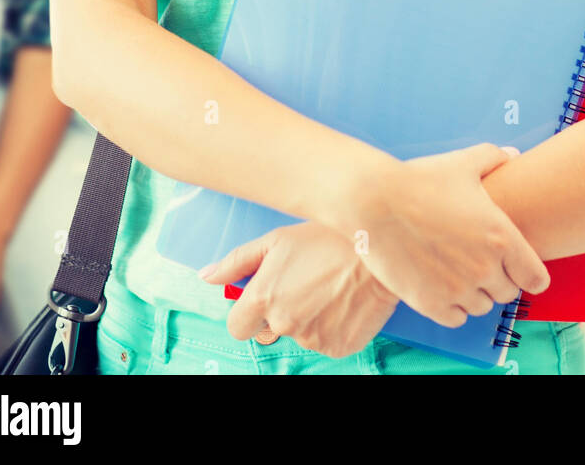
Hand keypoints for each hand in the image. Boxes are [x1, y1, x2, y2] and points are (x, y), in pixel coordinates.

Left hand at [200, 221, 398, 358]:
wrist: (378, 248)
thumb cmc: (326, 237)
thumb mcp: (276, 240)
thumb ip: (237, 262)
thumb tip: (207, 277)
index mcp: (263, 299)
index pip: (237, 327)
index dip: (248, 313)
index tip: (263, 299)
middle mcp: (284, 324)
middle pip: (271, 331)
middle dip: (281, 313)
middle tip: (304, 285)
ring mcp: (312, 339)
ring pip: (301, 335)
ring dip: (309, 318)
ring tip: (328, 287)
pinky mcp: (338, 348)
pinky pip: (327, 342)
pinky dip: (332, 327)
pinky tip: (342, 301)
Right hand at [341, 143, 549, 328]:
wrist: (374, 202)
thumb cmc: (419, 180)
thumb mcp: (461, 163)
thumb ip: (493, 158)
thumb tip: (512, 155)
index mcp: (501, 237)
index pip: (536, 278)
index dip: (530, 273)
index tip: (520, 268)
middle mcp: (485, 268)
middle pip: (508, 292)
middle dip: (499, 278)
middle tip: (480, 261)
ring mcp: (458, 290)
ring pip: (482, 306)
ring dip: (475, 293)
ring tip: (458, 271)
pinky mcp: (432, 304)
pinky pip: (456, 319)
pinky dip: (453, 306)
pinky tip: (442, 285)